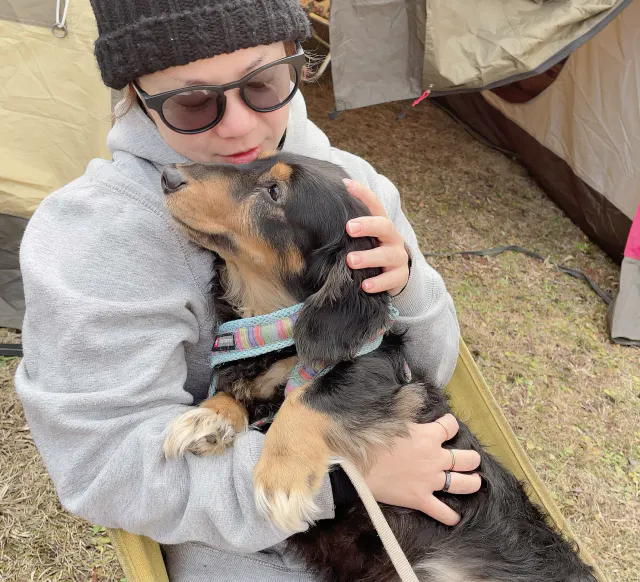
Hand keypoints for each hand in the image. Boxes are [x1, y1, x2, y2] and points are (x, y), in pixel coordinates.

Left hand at [343, 179, 409, 295]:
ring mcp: (398, 257)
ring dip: (369, 257)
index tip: (345, 185)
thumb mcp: (363, 239)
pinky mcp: (400, 277)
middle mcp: (392, 238)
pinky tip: (365, 285)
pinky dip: (378, 283)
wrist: (394, 276)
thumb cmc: (372, 252)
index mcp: (381, 225)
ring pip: (387, 255)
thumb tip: (314, 220)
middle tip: (349, 228)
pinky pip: (391, 279)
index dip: (362, 193)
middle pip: (384, 226)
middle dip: (368, 225)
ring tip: (351, 260)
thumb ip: (348, 230)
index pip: (374, 204)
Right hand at [364, 414, 481, 525]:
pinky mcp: (421, 499)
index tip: (448, 426)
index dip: (451, 425)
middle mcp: (435, 458)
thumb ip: (408, 410)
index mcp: (429, 435)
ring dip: (472, 483)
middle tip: (471, 459)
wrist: (358, 465)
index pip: (450, 426)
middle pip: (466, 458)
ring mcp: (430, 480)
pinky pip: (442, 512)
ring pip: (462, 483)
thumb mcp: (393, 417)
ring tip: (475, 482)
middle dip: (471, 458)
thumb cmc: (372, 439)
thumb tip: (414, 396)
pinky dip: (451, 516)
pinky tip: (456, 518)